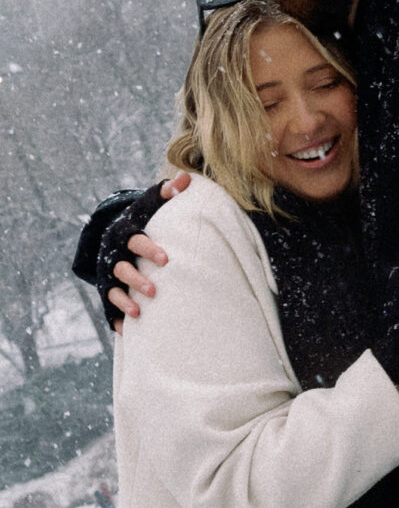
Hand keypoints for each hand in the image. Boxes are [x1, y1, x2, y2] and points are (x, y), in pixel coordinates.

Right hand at [108, 173, 191, 328]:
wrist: (112, 235)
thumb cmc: (140, 220)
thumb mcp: (149, 205)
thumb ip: (167, 192)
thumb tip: (185, 177)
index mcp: (125, 233)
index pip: (136, 241)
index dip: (148, 249)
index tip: (166, 259)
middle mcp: (114, 254)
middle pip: (122, 268)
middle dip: (136, 279)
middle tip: (154, 290)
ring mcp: (107, 274)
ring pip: (112, 289)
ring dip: (125, 300)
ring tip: (139, 311)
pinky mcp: (105, 290)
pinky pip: (107, 306)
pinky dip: (114, 317)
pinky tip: (126, 330)